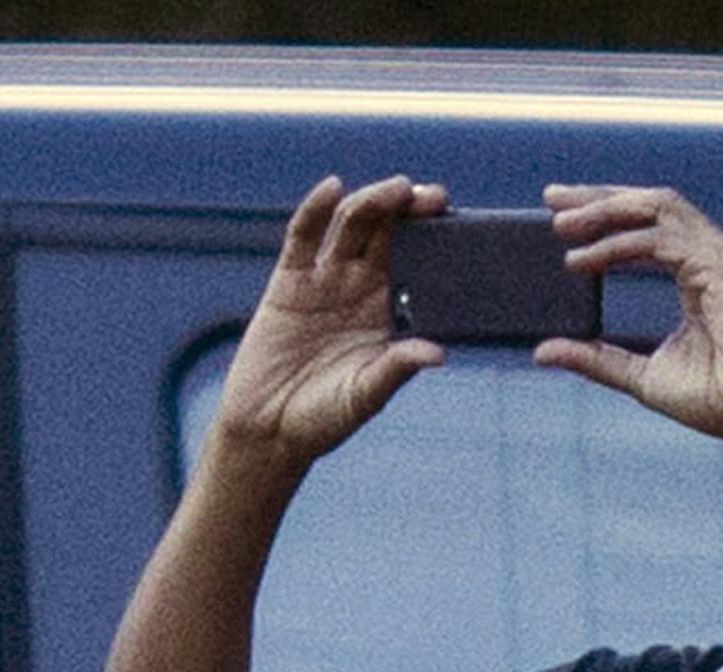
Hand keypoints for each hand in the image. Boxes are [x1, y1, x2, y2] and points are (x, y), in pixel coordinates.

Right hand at [211, 174, 448, 471]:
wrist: (268, 431)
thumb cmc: (324, 419)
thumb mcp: (365, 395)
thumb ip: (397, 369)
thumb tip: (438, 354)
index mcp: (387, 310)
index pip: (417, 259)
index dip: (433, 237)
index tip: (454, 222)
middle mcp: (358, 287)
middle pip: (388, 232)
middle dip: (410, 209)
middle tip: (434, 198)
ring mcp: (323, 280)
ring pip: (352, 225)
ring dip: (374, 202)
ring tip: (396, 189)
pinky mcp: (288, 281)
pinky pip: (303, 236)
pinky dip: (316, 209)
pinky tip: (333, 189)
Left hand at [535, 183, 722, 469]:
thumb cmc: (716, 399)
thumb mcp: (638, 376)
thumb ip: (594, 359)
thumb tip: (543, 352)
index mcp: (696, 274)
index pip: (648, 226)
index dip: (605, 214)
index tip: (561, 216)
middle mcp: (710, 257)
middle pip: (650, 205)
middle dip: (600, 198)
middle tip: (552, 199)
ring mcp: (719, 257)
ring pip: (658, 208)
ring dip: (606, 211)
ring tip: (563, 227)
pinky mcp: (722, 266)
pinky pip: (662, 239)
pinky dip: (620, 244)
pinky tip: (586, 259)